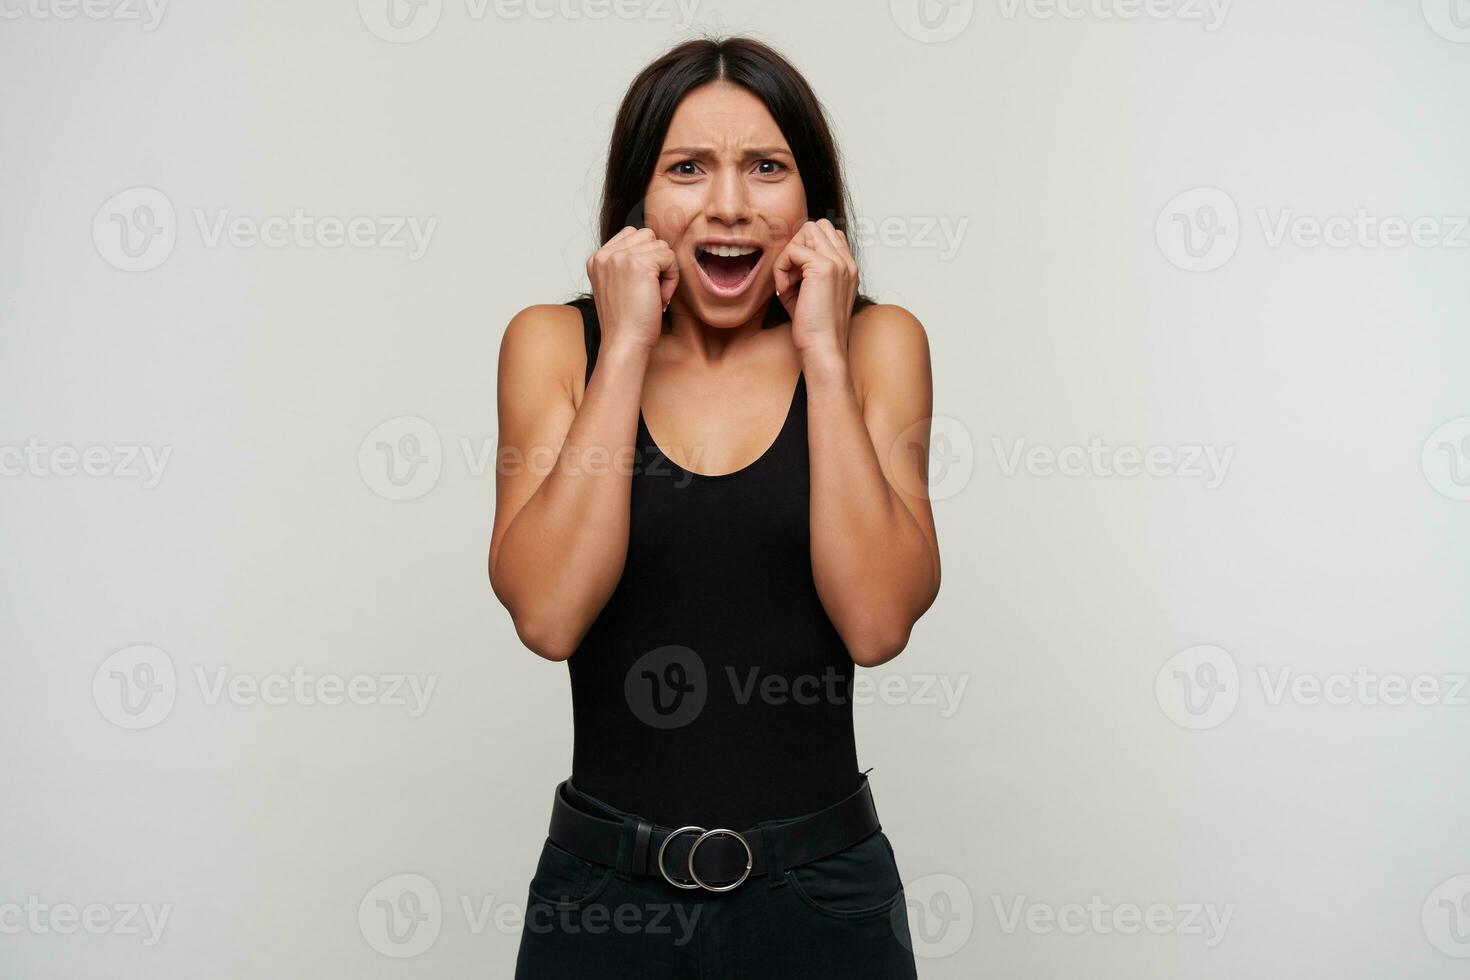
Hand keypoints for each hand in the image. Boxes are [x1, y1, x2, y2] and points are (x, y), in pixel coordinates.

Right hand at [586, 226, 678, 354]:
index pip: (630, 235)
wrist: (624, 344)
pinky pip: (669, 257)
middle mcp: (604, 255)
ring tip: (654, 294)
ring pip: (660, 245)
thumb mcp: (618, 287)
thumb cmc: (626, 323)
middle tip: (650, 290)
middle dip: (656, 260)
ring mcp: (619, 257)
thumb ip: (627, 265)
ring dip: (665, 270)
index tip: (642, 286)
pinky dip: (672, 278)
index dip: (645, 257)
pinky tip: (660, 297)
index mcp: (597, 260)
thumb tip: (656, 247)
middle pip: (646, 235)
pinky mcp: (638, 264)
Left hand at [772, 219, 858, 357]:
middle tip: (790, 275)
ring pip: (807, 230)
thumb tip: (785, 256)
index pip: (828, 233)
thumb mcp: (807, 293)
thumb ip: (801, 270)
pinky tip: (784, 290)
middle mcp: (847, 262)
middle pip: (817, 226)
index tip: (795, 276)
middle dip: (797, 245)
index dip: (805, 248)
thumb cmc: (813, 328)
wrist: (822, 349)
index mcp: (848, 268)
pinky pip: (793, 250)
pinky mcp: (824, 268)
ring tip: (788, 282)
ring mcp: (838, 262)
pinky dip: (782, 268)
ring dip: (790, 253)